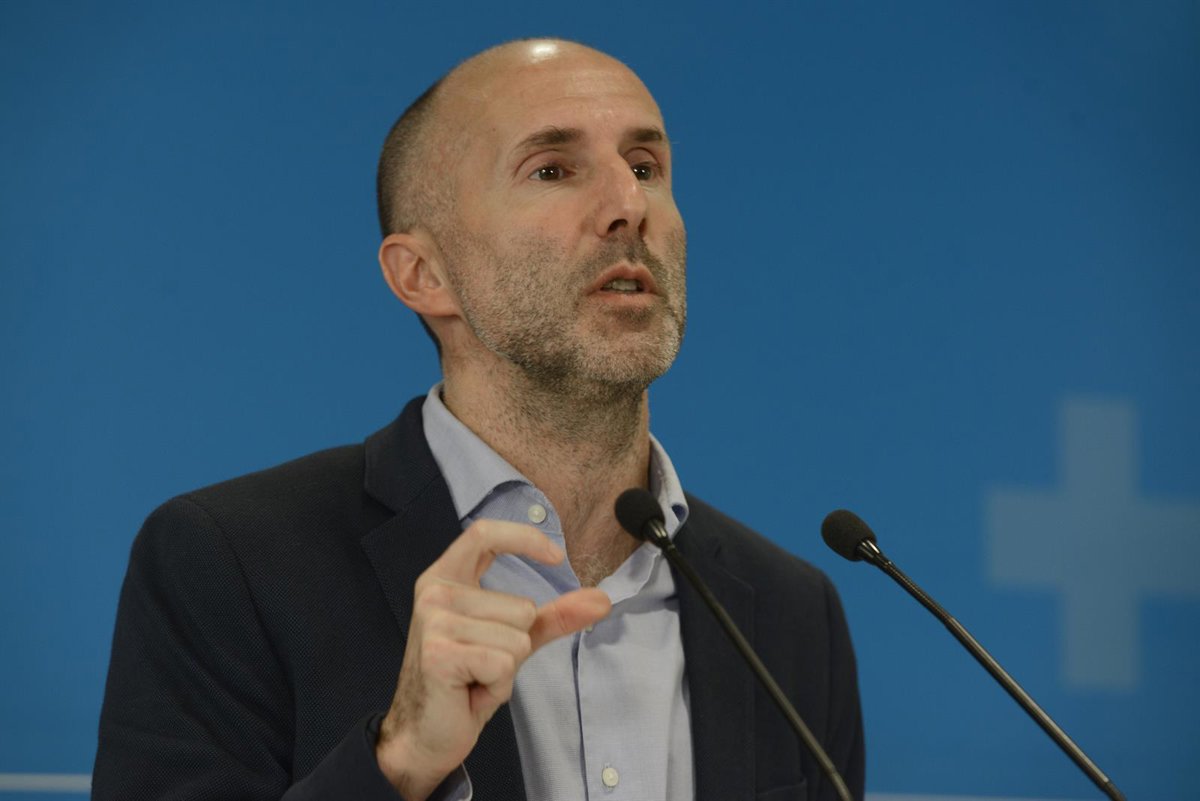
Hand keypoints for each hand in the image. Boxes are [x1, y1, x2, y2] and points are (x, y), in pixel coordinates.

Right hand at [375, 519, 610, 799]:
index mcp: (445, 579)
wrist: (424, 735)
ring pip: (517, 637)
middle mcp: (435, 593)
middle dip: (517, 645)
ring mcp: (434, 622)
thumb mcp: (512, 640)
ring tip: (475, 678)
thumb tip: (602, 599)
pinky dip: (497, 686)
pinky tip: (471, 692)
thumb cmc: (466, 681)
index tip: (557, 556)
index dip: (523, 537)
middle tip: (482, 665)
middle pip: (522, 606)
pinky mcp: (440, 653)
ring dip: (506, 668)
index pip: (484, 534)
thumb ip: (552, 616)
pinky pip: (504, 663)